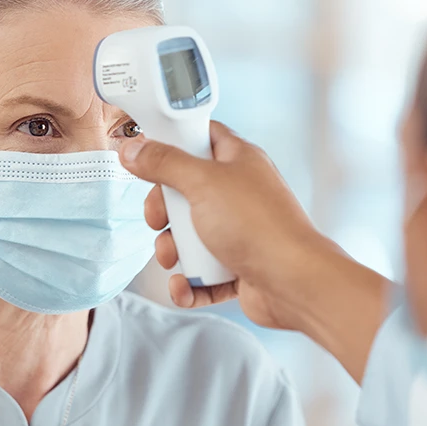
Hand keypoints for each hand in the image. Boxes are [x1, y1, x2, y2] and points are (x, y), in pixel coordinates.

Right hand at [120, 122, 393, 382]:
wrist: (293, 282)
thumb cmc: (257, 225)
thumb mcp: (202, 183)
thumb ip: (164, 163)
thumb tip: (133, 149)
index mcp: (238, 161)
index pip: (201, 137)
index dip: (174, 142)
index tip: (147, 156)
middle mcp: (239, 193)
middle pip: (186, 192)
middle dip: (164, 212)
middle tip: (158, 220)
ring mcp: (239, 231)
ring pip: (190, 235)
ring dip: (173, 251)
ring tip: (173, 260)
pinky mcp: (238, 266)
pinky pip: (202, 273)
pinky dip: (190, 283)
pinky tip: (185, 288)